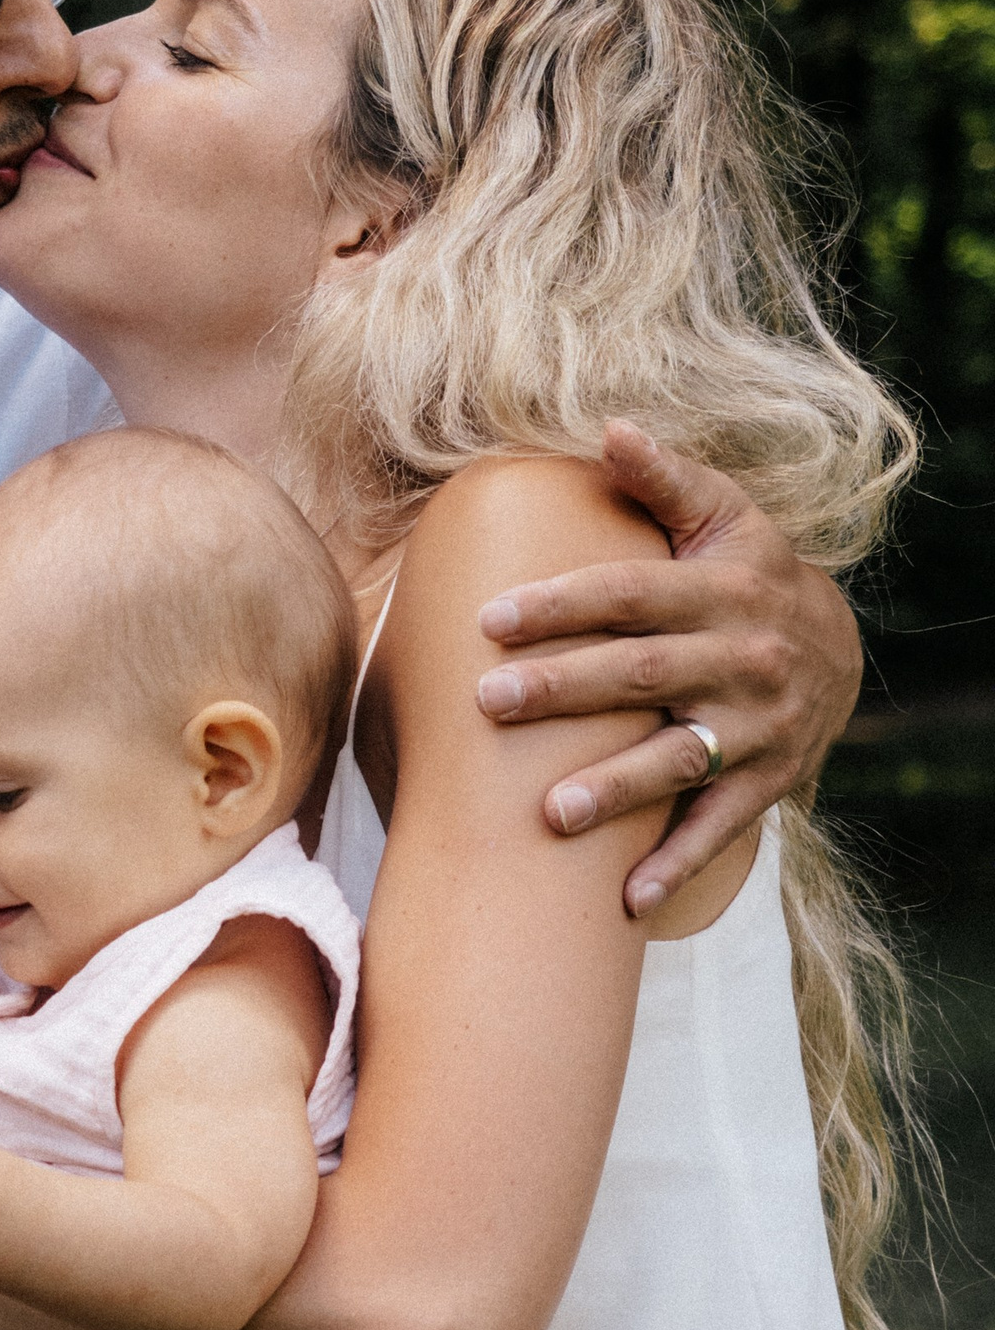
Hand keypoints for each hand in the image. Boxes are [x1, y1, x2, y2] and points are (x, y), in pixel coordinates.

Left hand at [475, 420, 861, 915]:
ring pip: (680, 759)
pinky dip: (677, 865)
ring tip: (549, 815)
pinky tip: (626, 901)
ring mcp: (758, 726)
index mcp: (724, 588)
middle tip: (488, 703)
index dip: (563, 605)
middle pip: (643, 676)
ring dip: (615, 788)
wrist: (840, 650)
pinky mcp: (767, 781)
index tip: (490, 619)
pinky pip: (719, 827)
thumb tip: (607, 428)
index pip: (632, 595)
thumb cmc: (749, 572)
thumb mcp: (725, 516)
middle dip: (565, 690)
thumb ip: (664, 478)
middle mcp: (745, 658)